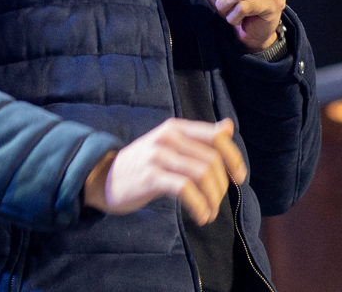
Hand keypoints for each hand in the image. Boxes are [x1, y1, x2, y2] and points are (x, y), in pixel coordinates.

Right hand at [83, 118, 245, 224]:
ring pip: (202, 175)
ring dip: (213, 200)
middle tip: (217, 203)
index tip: (239, 178)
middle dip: (222, 187)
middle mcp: (168, 137)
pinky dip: (200, 206)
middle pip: (212, 160)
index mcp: (175, 127)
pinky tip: (200, 216)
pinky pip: (186, 190)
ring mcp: (158, 156)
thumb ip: (199, 137)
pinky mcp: (151, 177)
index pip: (216, 136)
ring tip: (209, 213)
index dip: (234, 157)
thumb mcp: (169, 144)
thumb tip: (228, 126)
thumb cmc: (141, 164)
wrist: (102, 177)